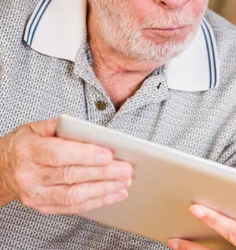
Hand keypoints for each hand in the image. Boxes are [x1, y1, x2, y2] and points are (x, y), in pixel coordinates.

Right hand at [0, 118, 132, 212]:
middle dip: (103, 173)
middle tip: (126, 169)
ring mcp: (35, 194)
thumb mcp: (35, 128)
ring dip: (104, 190)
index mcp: (27, 151)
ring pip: (74, 195)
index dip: (85, 155)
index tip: (109, 155)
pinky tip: (114, 194)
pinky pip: (73, 207)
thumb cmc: (25, 145)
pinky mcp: (42, 207)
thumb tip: (88, 129)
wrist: (1, 169)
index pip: (59, 154)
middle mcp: (29, 175)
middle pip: (71, 176)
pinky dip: (97, 201)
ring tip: (124, 183)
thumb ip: (60, 126)